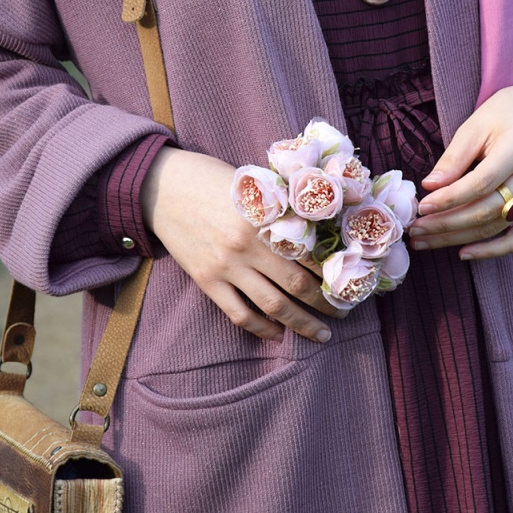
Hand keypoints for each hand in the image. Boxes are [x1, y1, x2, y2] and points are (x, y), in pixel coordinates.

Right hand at [141, 147, 344, 342]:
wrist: (162, 186)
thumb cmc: (212, 179)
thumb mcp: (253, 186)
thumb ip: (280, 210)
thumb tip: (319, 233)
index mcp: (264, 218)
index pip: (309, 254)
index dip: (333, 273)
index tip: (350, 283)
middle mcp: (247, 246)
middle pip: (297, 285)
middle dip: (325, 304)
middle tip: (343, 313)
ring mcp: (226, 266)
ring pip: (272, 306)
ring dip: (302, 323)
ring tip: (321, 334)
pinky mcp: (206, 280)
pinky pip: (238, 314)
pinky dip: (262, 329)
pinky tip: (278, 334)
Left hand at [409, 74, 512, 259]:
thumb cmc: (506, 114)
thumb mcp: (476, 125)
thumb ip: (454, 158)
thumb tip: (430, 187)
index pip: (480, 184)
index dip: (449, 199)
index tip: (421, 207)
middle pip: (486, 210)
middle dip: (446, 224)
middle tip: (415, 230)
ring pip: (496, 227)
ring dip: (457, 238)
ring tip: (425, 240)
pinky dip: (492, 251)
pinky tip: (463, 252)